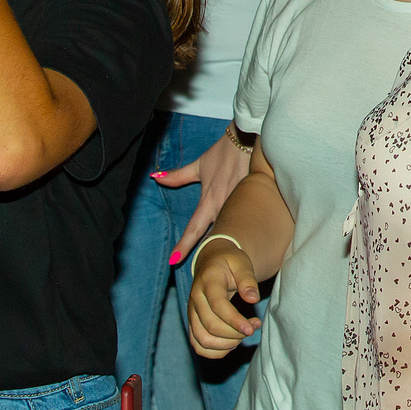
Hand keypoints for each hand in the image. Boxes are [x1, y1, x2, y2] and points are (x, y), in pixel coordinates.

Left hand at [155, 130, 252, 263]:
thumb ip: (177, 176)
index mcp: (209, 201)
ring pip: (232, 232)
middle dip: (209, 252)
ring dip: (227, 242)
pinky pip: (246, 222)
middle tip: (201, 268)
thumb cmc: (223, 153)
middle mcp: (224, 208)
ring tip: (223, 258)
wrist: (248, 142)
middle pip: (215, 237)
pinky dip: (243, 229)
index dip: (183, 246)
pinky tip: (245, 237)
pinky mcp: (255, 204)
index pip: (193, 230)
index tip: (173, 260)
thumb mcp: (199, 165)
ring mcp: (241, 208)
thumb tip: (155, 177)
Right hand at [186, 240, 260, 357]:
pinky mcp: (193, 324)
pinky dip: (216, 351)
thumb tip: (253, 299)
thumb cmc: (230, 263)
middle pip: (211, 326)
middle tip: (253, 327)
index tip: (252, 328)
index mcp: (207, 281)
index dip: (234, 321)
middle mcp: (195, 299)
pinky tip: (232, 342)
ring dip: (227, 344)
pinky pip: (199, 346)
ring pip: (203, 340)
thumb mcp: (241, 264)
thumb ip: (247, 280)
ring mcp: (192, 313)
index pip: (217, 306)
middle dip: (235, 333)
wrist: (212, 262)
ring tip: (243, 335)